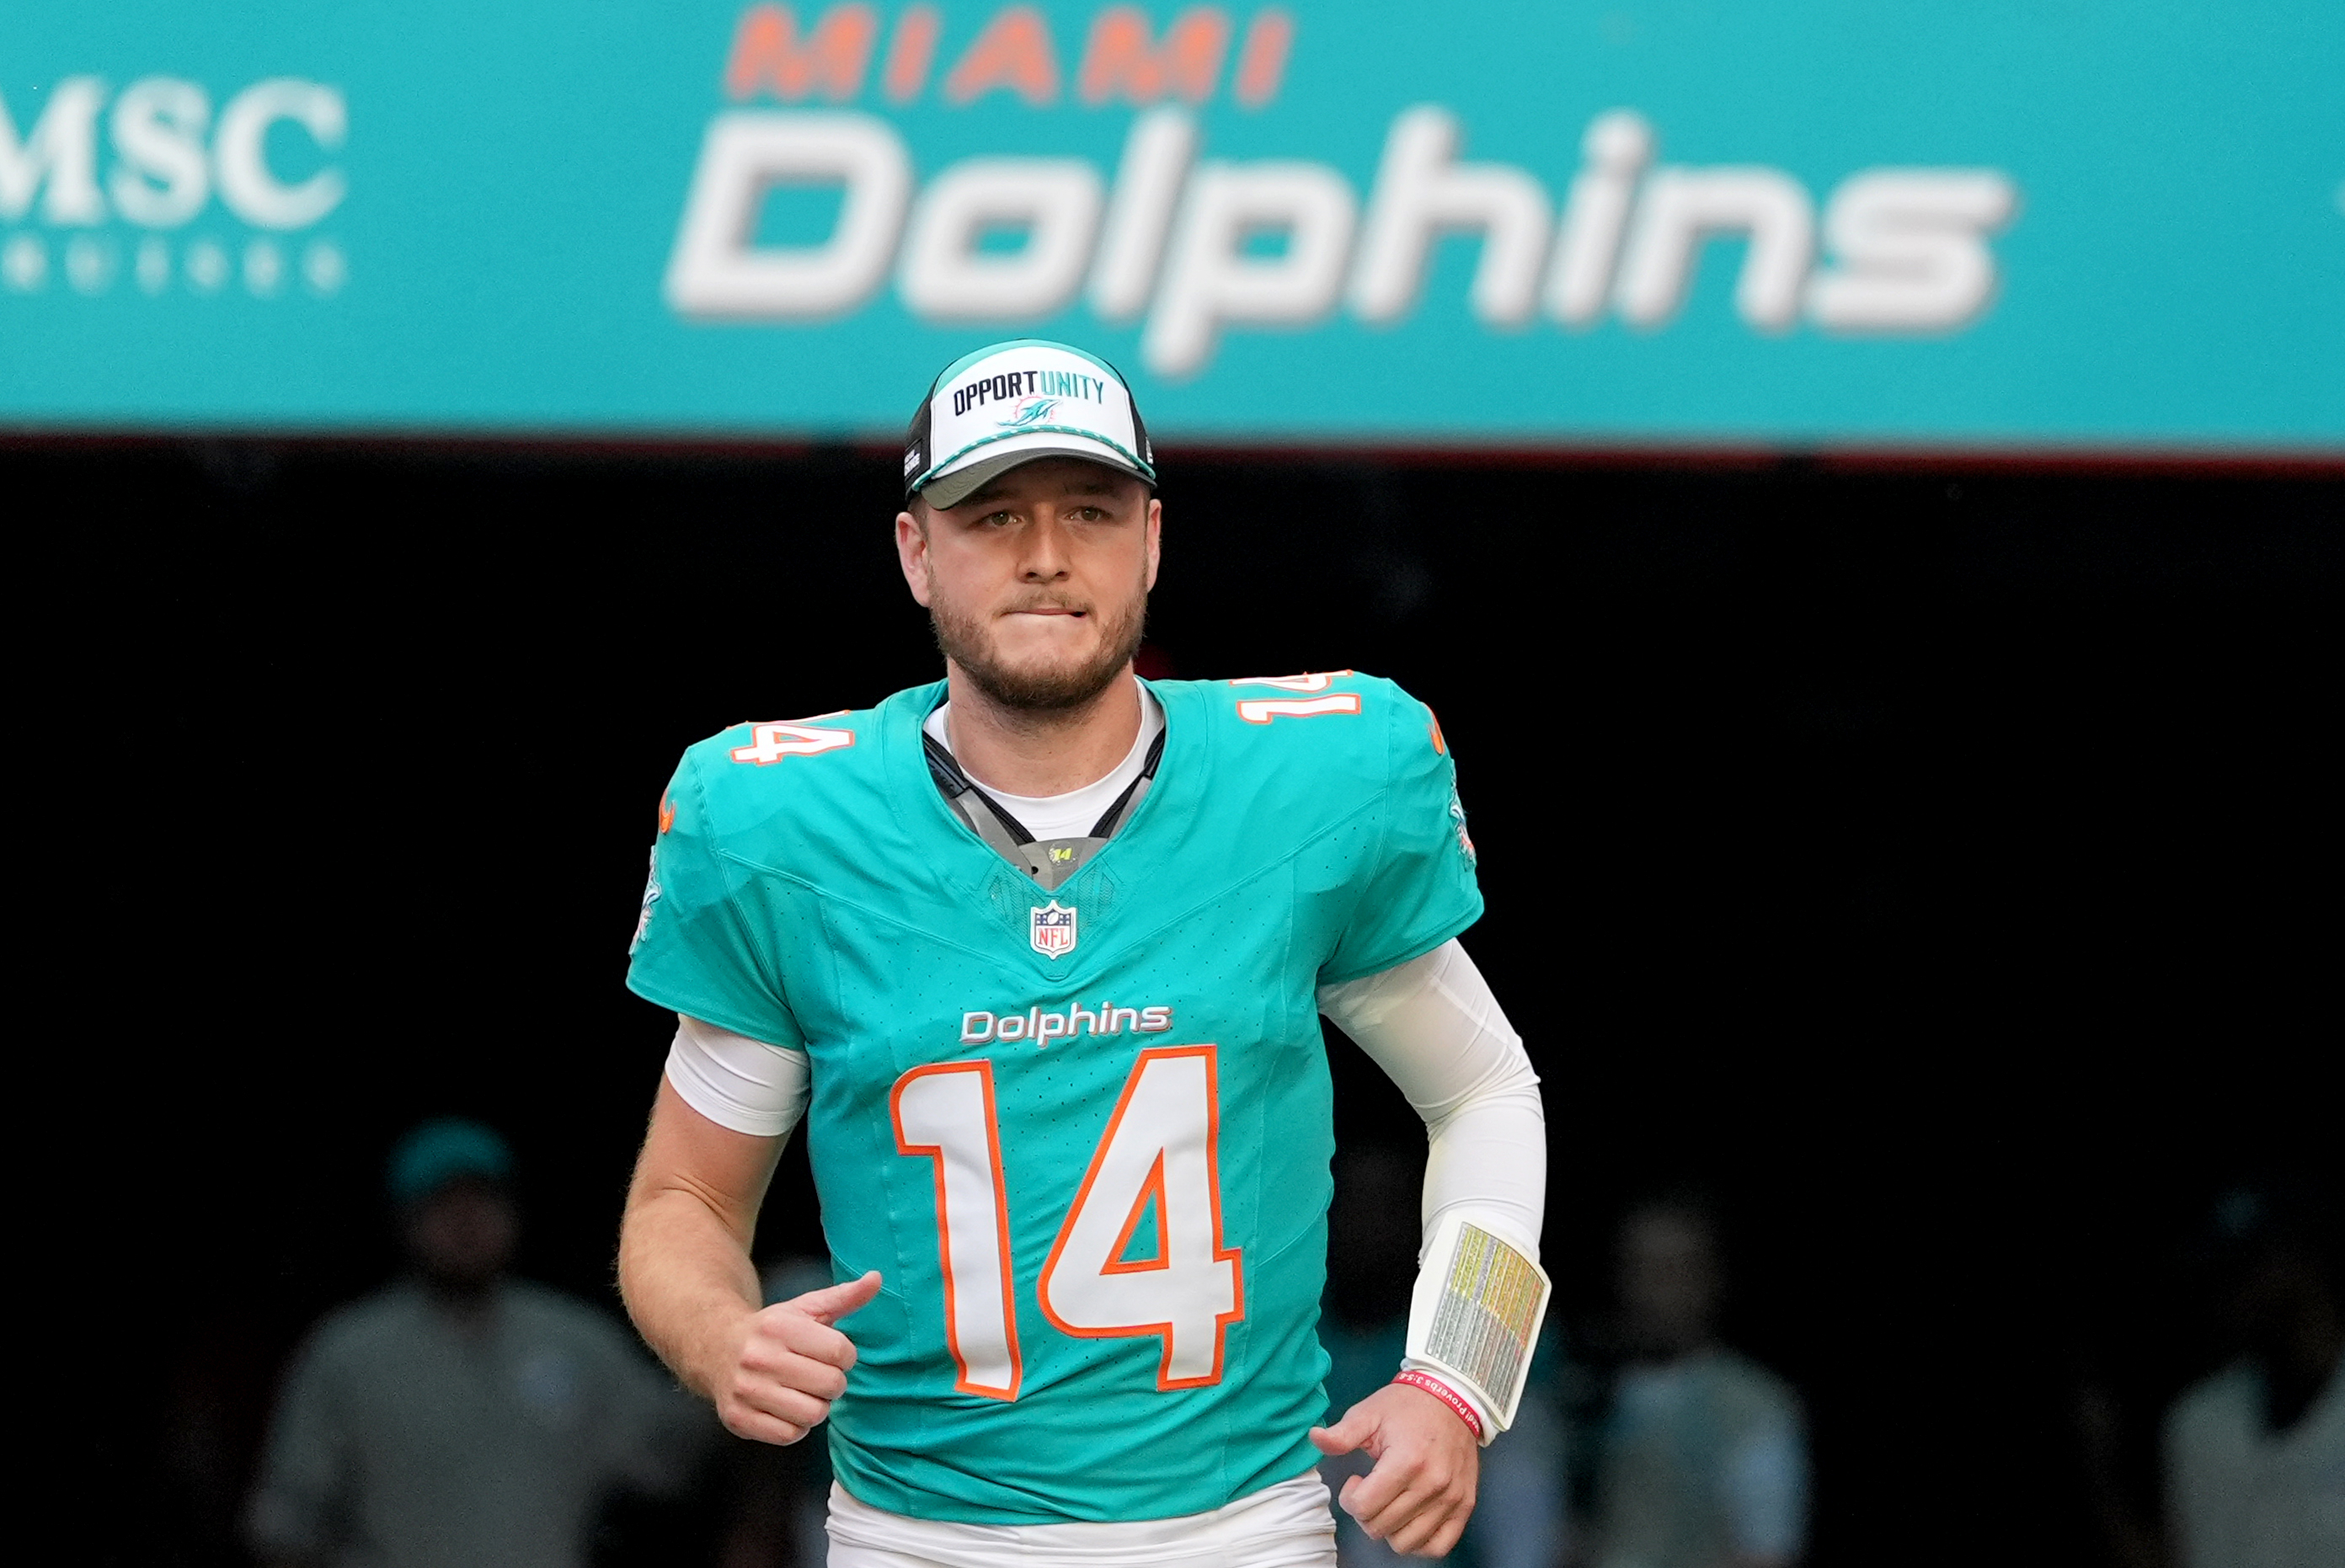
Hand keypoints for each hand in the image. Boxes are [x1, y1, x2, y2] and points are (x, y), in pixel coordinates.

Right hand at [710, 1270, 880, 1444]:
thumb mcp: (806, 1308)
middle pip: (831, 1385)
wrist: (716, 1348)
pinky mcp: (738, 1418)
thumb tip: (877, 1278)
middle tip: (818, 1375)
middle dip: (833, 1383)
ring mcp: (746, 1390)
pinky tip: (786, 1409)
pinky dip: (795, 1426)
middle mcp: (760, 1358)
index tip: (832, 1354)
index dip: (845, 1356)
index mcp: (779, 1327)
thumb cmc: (772, 1330)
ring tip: (803, 1392)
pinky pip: (789, 1435)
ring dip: (816, 1407)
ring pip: (813, 1414)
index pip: (840, 1351)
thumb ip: (845, 1296)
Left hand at [1310, 1380, 1480, 1556]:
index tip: (1357, 1480)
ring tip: (1391, 1502)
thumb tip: (1315, 1438)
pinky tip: (1409, 1520)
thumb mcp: (1369, 1413)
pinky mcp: (1465, 1505)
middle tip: (1371, 1489)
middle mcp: (1432, 1484)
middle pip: (1380, 1527)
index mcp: (1407, 1461)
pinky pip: (1438, 1545)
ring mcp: (1451, 1498)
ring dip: (1390, 1528)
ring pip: (1406, 1543)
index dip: (1350, 1498)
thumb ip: (1341, 1434)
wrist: (1452, 1397)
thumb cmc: (1407, 1406)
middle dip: (1366, 1512)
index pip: (1364, 1508)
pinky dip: (1419, 1541)